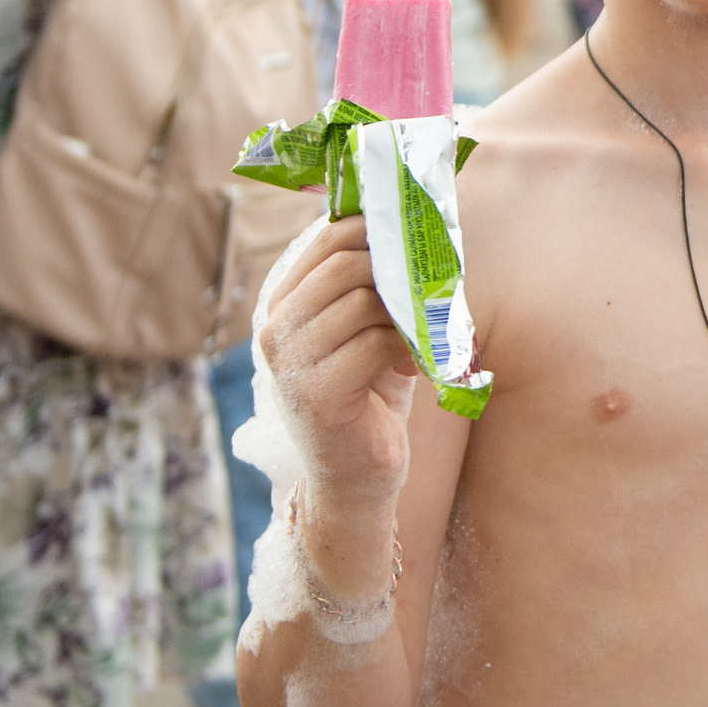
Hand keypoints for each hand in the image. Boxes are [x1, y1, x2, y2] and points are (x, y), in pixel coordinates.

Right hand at [256, 216, 420, 504]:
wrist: (356, 477)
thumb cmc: (368, 397)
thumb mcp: (368, 331)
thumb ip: (375, 287)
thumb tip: (413, 231)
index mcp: (284, 304)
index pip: (327, 239)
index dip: (376, 229)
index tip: (416, 238)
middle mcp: (275, 328)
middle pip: (345, 264)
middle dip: (397, 272)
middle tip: (432, 289)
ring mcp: (290, 361)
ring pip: (364, 301)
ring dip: (407, 316)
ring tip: (420, 340)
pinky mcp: (316, 393)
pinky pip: (375, 343)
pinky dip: (409, 348)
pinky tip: (414, 367)